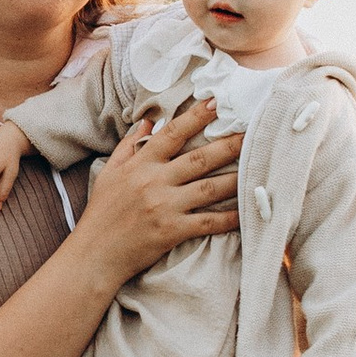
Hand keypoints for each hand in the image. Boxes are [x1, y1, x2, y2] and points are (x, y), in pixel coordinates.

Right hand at [79, 96, 242, 282]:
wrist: (94, 254)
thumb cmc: (101, 213)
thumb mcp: (110, 173)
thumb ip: (129, 146)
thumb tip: (148, 122)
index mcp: (140, 165)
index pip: (172, 133)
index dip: (196, 116)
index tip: (216, 102)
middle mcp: (155, 182)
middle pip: (200, 159)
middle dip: (229, 144)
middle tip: (254, 132)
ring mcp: (165, 207)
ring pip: (210, 188)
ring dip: (238, 178)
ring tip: (261, 167)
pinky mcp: (173, 231)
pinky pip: (208, 222)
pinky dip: (230, 218)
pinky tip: (248, 213)